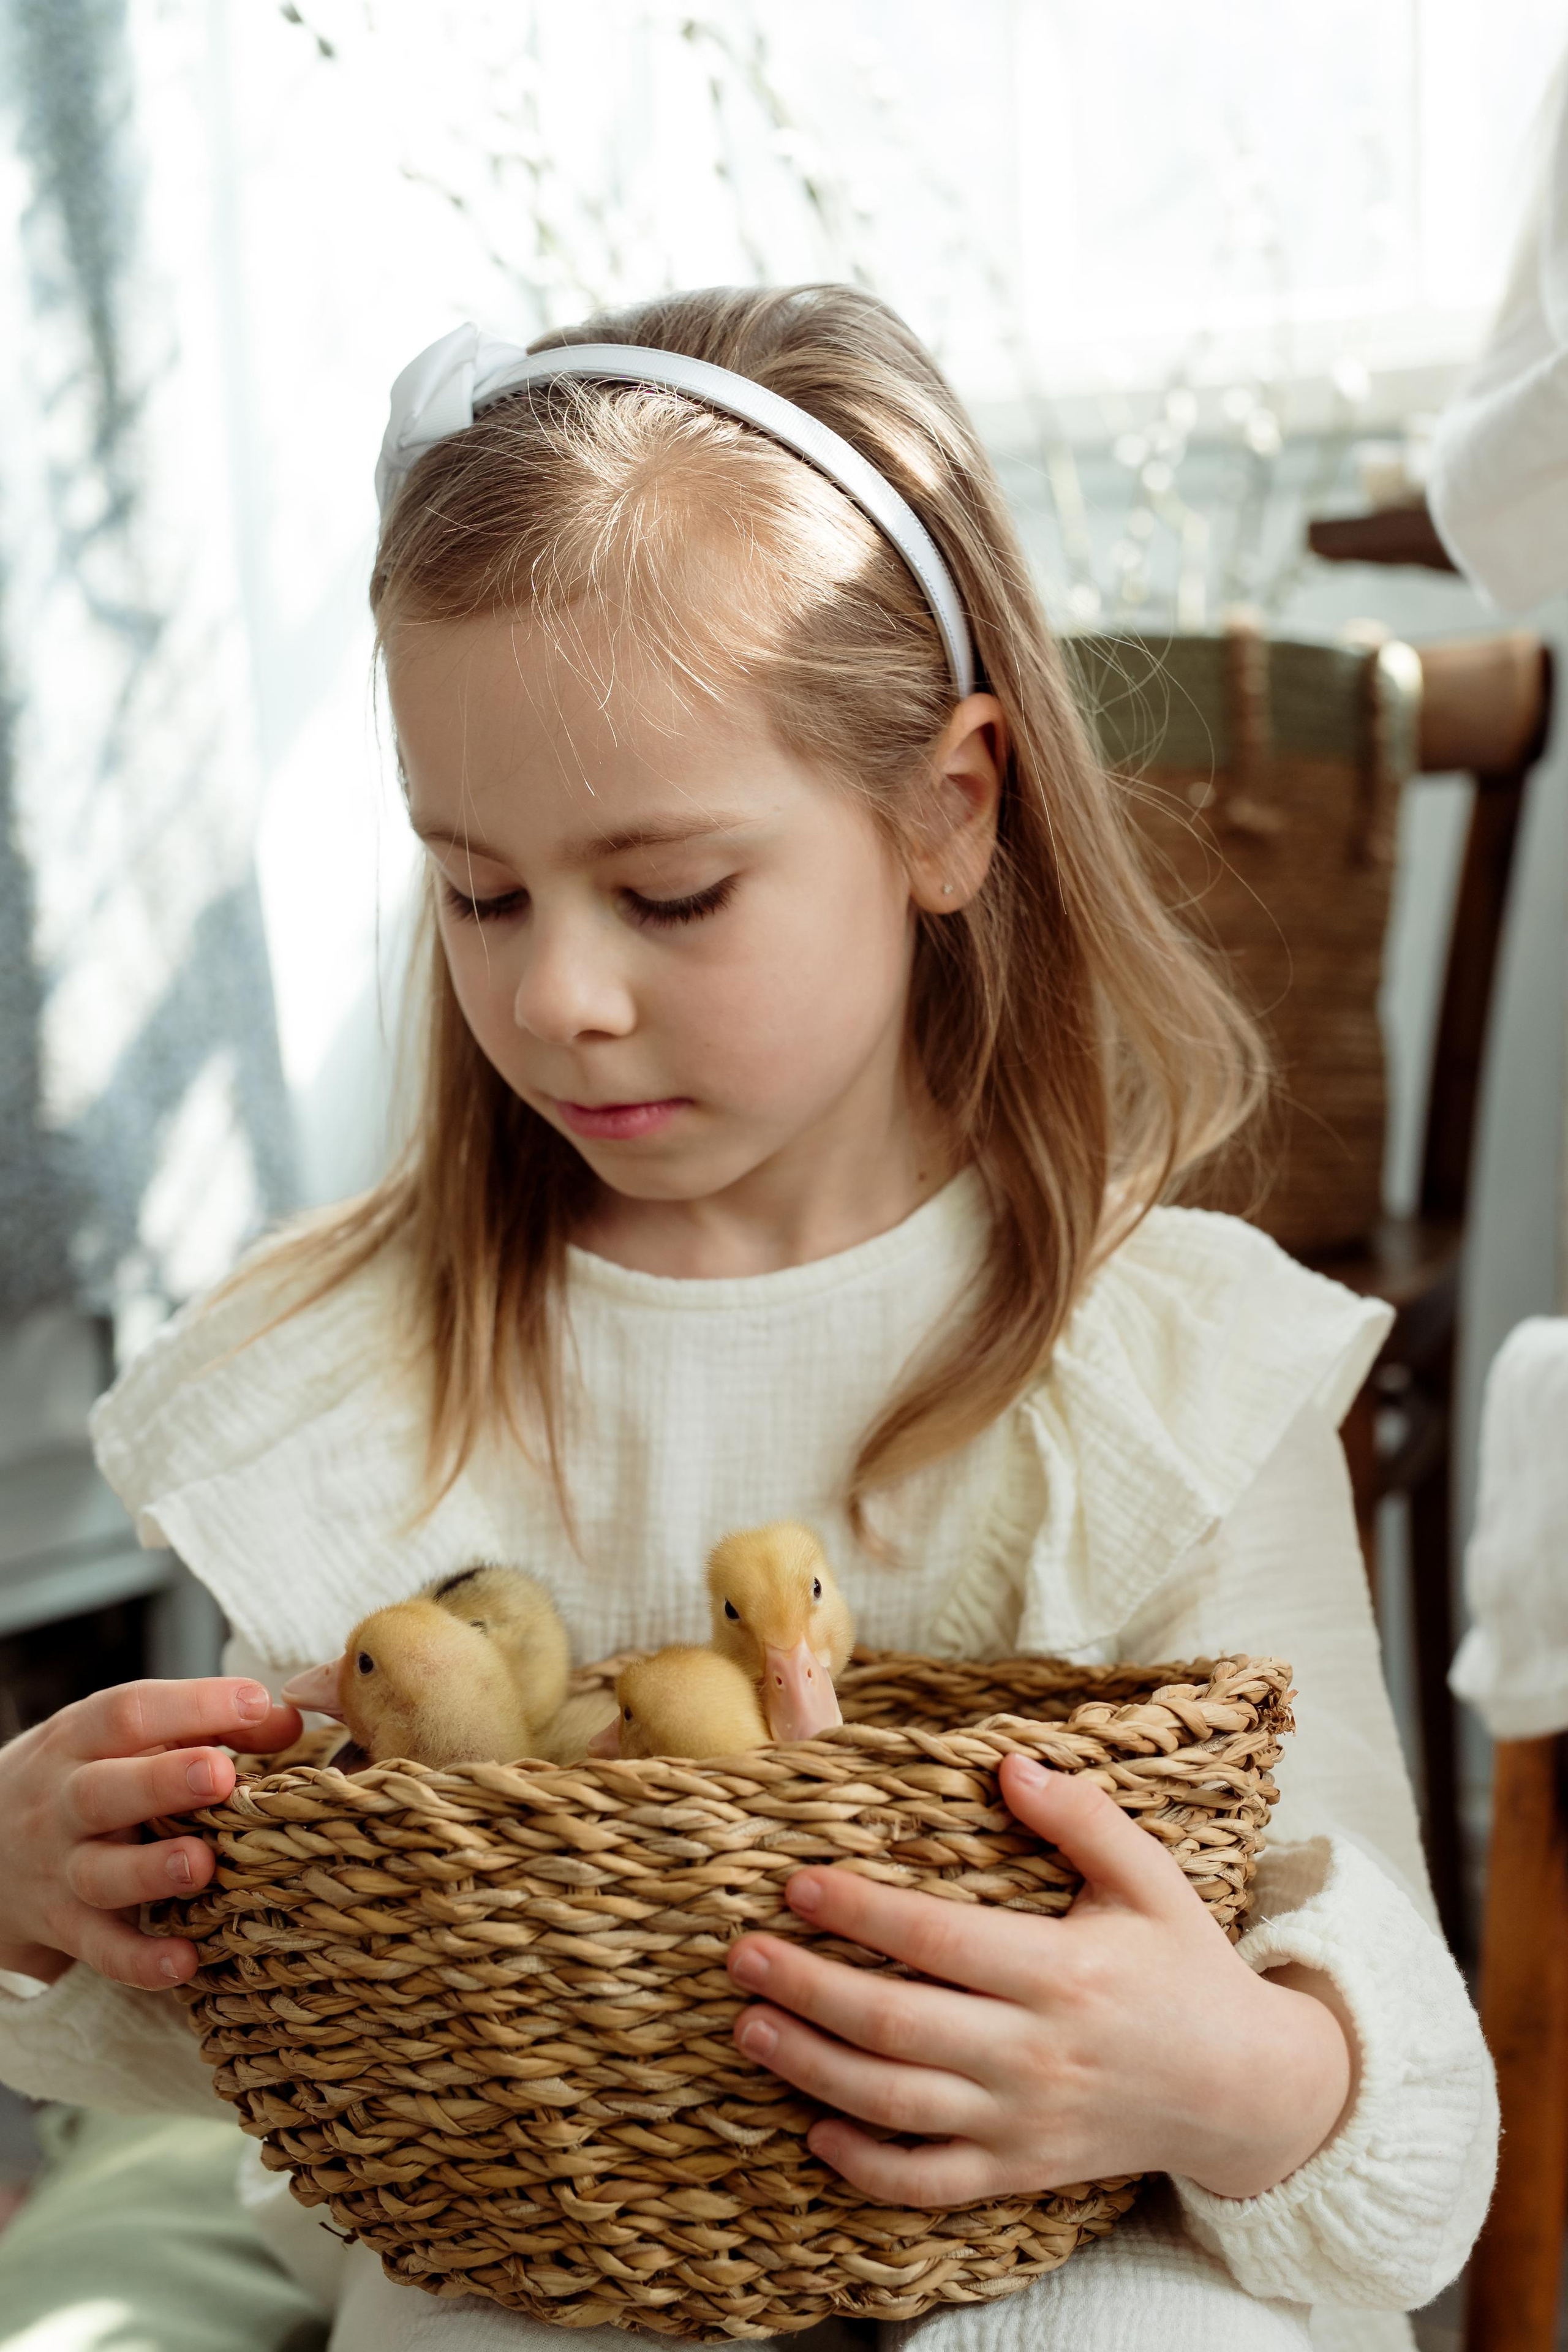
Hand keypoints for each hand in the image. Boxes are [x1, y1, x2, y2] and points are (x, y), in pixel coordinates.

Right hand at [0, 1679, 300, 1990]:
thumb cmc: (87, 1775)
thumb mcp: (126, 1739)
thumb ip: (206, 1725)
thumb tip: (288, 1721)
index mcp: (80, 1740)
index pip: (128, 1713)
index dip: (192, 1705)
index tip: (253, 1702)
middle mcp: (63, 1802)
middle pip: (103, 1790)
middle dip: (162, 1782)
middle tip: (219, 1776)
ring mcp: (60, 1869)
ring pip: (98, 1873)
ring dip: (152, 1871)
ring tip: (202, 1865)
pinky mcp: (65, 1927)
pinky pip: (100, 1949)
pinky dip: (140, 1959)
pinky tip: (185, 1962)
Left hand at [727, 1754, 1351, 2205]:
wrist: (1244, 2090)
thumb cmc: (1185, 1967)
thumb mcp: (1149, 1879)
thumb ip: (1081, 1817)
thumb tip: (1007, 1764)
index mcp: (1063, 1972)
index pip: (939, 1940)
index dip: (861, 1912)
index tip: (795, 1884)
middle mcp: (1036, 2053)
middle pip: (898, 2024)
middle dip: (810, 1988)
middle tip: (741, 1956)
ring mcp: (1025, 2122)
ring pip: (898, 2104)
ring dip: (813, 2069)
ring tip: (749, 2027)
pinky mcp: (1021, 2172)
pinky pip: (931, 2181)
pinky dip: (867, 2167)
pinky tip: (814, 2132)